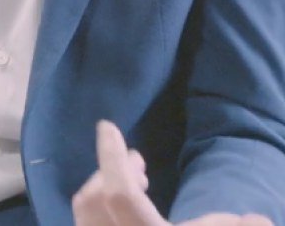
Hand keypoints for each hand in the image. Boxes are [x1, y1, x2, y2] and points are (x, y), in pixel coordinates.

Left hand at [71, 121, 272, 225]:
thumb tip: (258, 220)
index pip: (119, 193)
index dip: (111, 158)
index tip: (107, 127)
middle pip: (93, 198)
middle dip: (110, 173)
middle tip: (136, 161)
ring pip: (85, 213)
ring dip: (104, 189)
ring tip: (136, 182)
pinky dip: (100, 211)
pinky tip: (126, 211)